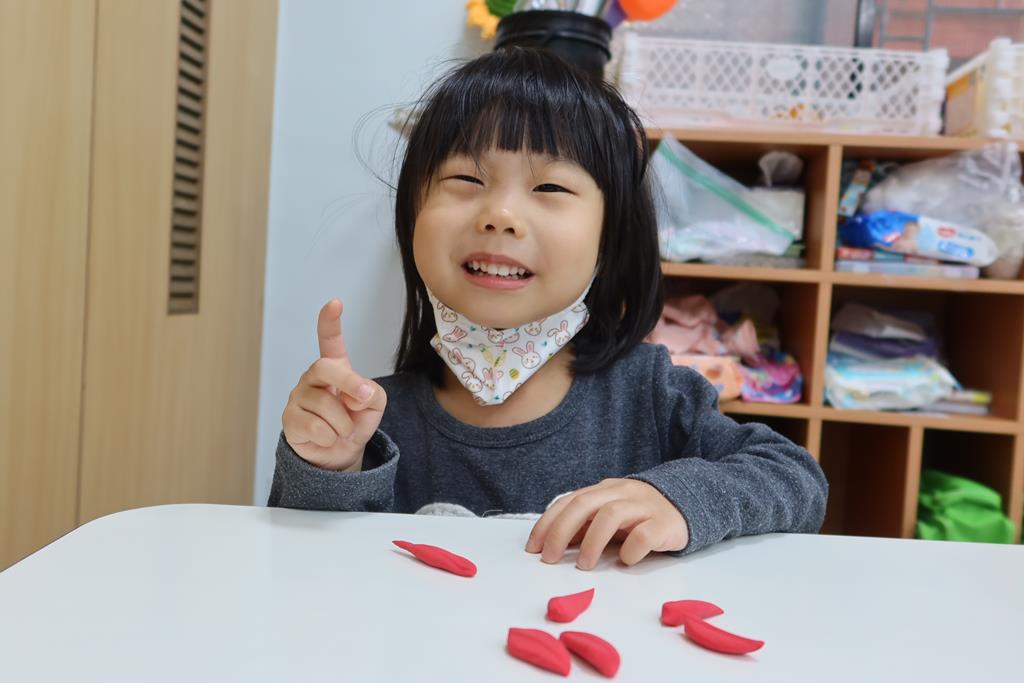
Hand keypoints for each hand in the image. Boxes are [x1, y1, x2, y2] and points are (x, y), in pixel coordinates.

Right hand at [281, 299, 386, 470]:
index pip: (329, 341)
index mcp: (334, 368)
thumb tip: (356, 394)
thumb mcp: (374, 405)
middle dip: (349, 384)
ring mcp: (297, 397)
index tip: (335, 303)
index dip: (330, 322)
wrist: (340, 455)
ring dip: (343, 425)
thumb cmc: (355, 423)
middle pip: (326, 367)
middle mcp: (312, 378)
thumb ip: (371, 393)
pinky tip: (328, 438)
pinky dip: (331, 438)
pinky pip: (316, 428)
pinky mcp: (289, 419)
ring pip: (325, 405)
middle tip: (362, 402)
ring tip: (342, 430)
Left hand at [524, 479, 687, 569]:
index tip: (533, 548)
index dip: (548, 523)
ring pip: (612, 514)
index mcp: (603, 490)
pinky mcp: (665, 523)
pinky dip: (630, 549)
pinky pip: (644, 534)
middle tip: (550, 559)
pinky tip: (625, 561)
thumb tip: (552, 543)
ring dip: (592, 541)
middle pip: (585, 504)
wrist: (687, 506)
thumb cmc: (639, 517)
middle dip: (561, 531)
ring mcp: (644, 506)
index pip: (569, 501)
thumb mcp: (608, 517)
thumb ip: (584, 526)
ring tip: (583, 566)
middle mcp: (621, 492)